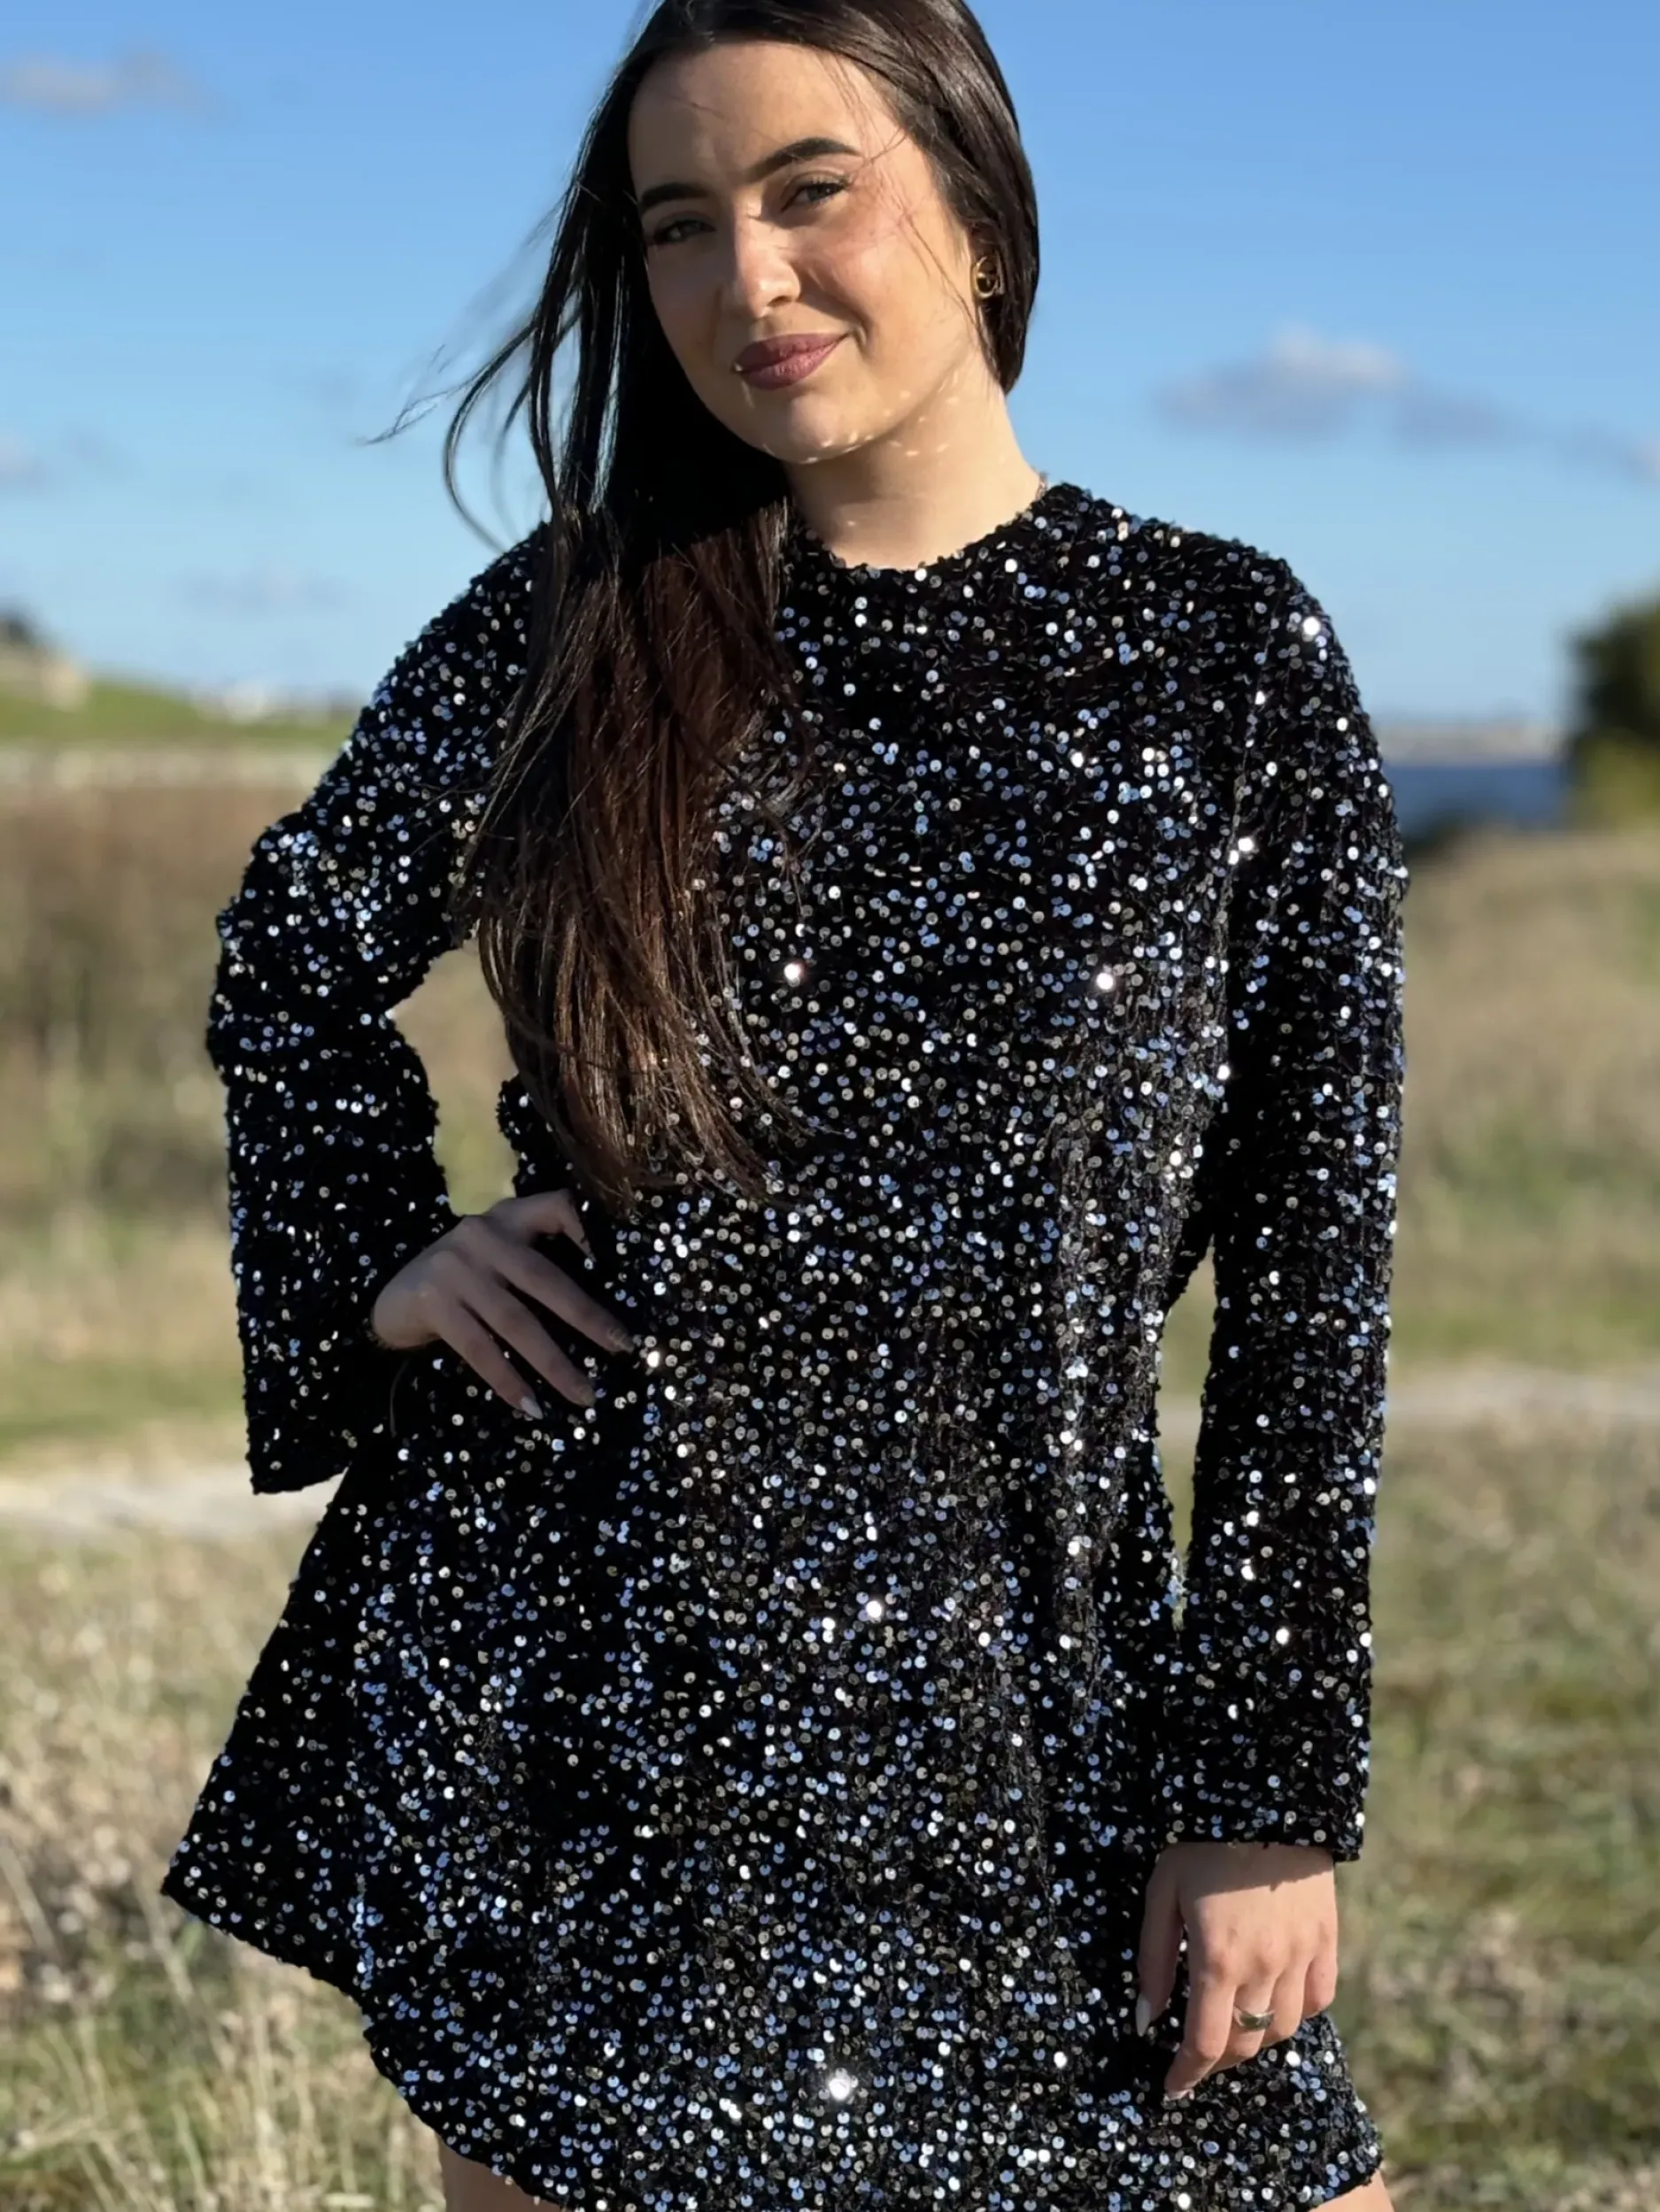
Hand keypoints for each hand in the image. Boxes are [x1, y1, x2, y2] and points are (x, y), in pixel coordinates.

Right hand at [368, 1187, 637, 1416]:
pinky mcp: (433, 1303)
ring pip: (516, 1322)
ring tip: (583, 1395)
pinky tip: (532, 1406)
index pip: (555, 1207)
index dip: (587, 1228)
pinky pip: (481, 1349)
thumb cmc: (462, 1280)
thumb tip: (601, 1309)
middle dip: (587, 1318)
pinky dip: (508, 1380)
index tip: (618, 1263)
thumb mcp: (496, 1254)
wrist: (394, 1299)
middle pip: (545, 1280)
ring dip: (554, 1364)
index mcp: (505, 1219)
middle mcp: (481, 1236)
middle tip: (622, 1348)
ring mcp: (454, 1269)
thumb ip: (535, 1258)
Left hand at [1136, 1839, 1338, 2099]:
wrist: (1264, 1796)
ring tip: (1233, 2028)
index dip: (1186, 2074)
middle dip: (1217, 2061)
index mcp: (1217, 1959)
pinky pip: (1320, 1997)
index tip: (1171, 2088)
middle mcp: (1265, 1967)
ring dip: (1256, 2038)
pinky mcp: (1327, 1938)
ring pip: (1284, 2028)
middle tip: (1197, 2057)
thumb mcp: (1162, 1894)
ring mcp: (1301, 1955)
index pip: (1205, 2044)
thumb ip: (1154, 1961)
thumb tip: (1145, 2021)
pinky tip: (1277, 2002)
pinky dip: (1299, 2012)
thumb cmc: (1200, 1841)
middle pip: (1246, 2043)